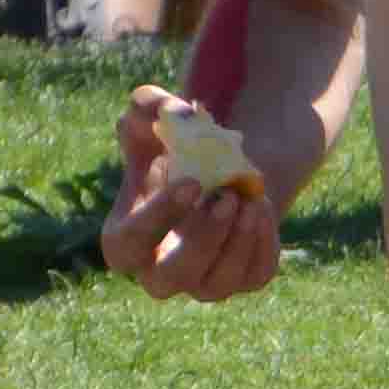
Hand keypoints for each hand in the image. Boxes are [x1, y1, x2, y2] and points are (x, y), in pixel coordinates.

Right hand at [101, 85, 280, 302]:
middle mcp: (159, 272)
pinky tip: (262, 207)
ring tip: (249, 197)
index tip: (191, 183)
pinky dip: (263, 241)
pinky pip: (256, 273)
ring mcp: (204, 282)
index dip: (157, 219)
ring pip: (218, 283)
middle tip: (226, 198)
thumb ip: (149, 105)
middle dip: (202, 239)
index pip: (128, 245)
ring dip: (238, 240)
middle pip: (172, 278)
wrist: (225, 168)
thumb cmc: (174, 146)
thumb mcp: (153, 117)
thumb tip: (176, 110)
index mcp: (125, 240)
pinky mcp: (244, 279)